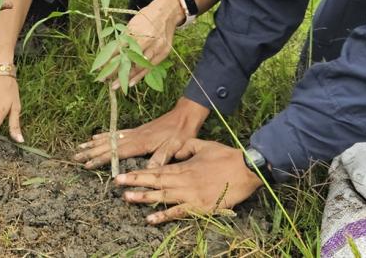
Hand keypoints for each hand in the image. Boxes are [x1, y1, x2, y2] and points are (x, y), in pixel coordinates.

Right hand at [71, 97, 208, 169]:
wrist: (184, 116)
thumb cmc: (181, 134)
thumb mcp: (174, 148)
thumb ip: (160, 158)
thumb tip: (147, 171)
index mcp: (140, 142)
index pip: (116, 152)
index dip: (101, 159)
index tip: (88, 164)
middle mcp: (133, 136)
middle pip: (108, 145)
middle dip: (91, 151)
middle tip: (75, 157)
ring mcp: (134, 132)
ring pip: (109, 138)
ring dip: (94, 143)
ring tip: (80, 147)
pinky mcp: (136, 130)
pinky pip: (116, 133)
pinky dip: (104, 136)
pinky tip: (96, 137)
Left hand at [107, 0, 180, 88]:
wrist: (167, 12)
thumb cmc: (146, 17)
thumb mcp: (132, 23)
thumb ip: (124, 38)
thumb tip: (111, 52)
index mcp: (137, 31)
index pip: (120, 49)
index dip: (110, 60)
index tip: (100, 69)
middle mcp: (148, 40)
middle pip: (130, 60)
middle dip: (117, 72)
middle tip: (106, 81)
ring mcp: (157, 47)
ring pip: (140, 66)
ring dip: (127, 77)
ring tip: (116, 86)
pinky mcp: (164, 52)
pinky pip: (150, 67)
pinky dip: (140, 76)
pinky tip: (131, 83)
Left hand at [115, 139, 262, 223]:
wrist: (247, 169)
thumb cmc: (227, 156)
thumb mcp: (204, 145)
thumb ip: (186, 147)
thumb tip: (172, 152)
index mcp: (184, 166)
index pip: (157, 170)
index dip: (140, 172)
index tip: (124, 173)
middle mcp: (184, 180)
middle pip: (155, 181)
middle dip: (135, 182)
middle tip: (118, 183)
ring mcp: (191, 194)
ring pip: (163, 196)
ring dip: (144, 198)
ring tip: (127, 198)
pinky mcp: (200, 207)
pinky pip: (179, 212)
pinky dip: (163, 216)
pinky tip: (150, 219)